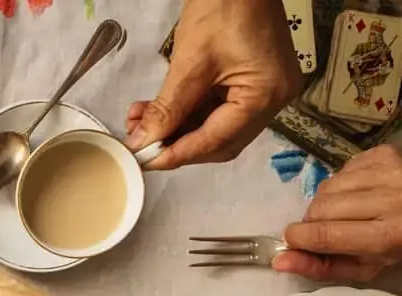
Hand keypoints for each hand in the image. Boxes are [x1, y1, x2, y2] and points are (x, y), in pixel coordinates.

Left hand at [126, 0, 301, 168]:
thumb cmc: (222, 7)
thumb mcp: (188, 64)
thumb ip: (166, 109)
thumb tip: (142, 143)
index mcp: (265, 95)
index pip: (216, 141)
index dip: (177, 155)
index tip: (144, 160)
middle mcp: (273, 100)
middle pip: (219, 142)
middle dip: (177, 145)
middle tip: (141, 144)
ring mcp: (266, 92)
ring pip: (215, 128)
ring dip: (176, 130)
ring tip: (140, 124)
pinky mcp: (253, 83)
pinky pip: (218, 110)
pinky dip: (186, 114)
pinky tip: (156, 112)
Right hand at [273, 145, 401, 281]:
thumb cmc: (394, 248)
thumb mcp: (363, 268)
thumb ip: (321, 267)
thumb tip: (279, 260)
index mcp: (388, 236)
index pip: (326, 234)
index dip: (299, 238)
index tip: (291, 240)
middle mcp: (392, 200)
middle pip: (322, 207)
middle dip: (312, 220)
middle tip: (326, 228)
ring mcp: (390, 172)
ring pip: (328, 185)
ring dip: (326, 201)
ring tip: (344, 210)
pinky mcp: (386, 154)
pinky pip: (343, 167)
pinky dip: (342, 182)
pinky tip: (358, 192)